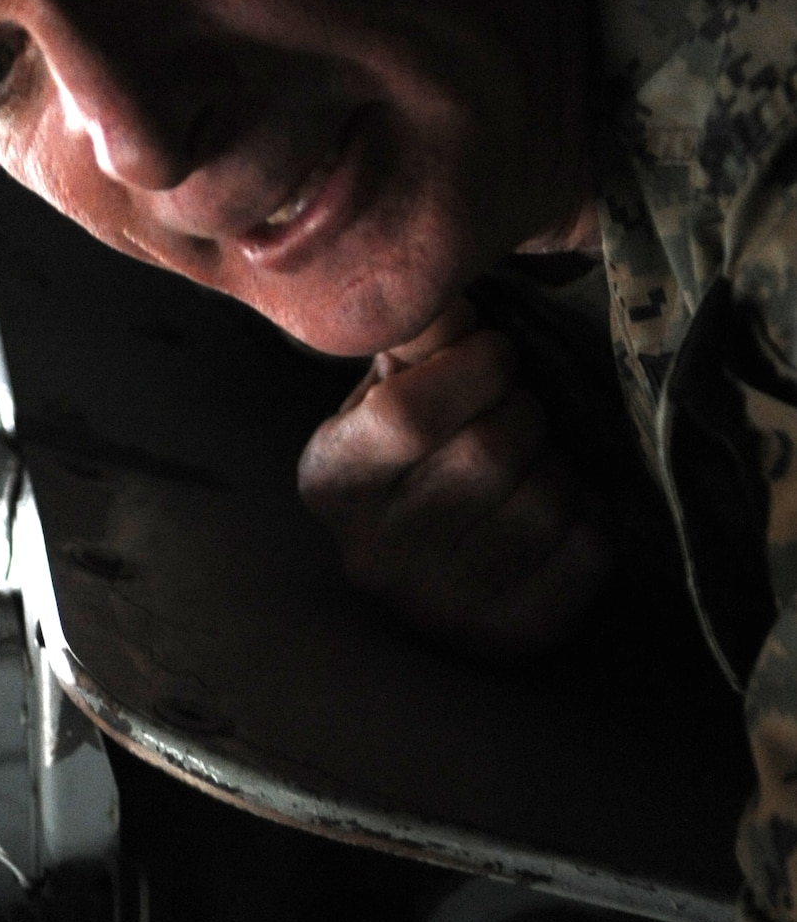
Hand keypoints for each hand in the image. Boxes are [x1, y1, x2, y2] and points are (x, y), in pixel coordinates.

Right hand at [297, 298, 612, 658]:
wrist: (436, 575)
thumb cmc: (414, 462)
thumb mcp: (390, 393)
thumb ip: (417, 340)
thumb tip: (437, 283)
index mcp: (331, 481)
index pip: (407, 414)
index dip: (474, 367)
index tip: (493, 356)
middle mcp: (373, 555)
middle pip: (489, 452)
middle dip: (524, 414)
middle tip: (518, 416)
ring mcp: (442, 608)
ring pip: (546, 499)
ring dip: (560, 467)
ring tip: (535, 468)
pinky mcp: (510, 637)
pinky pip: (587, 549)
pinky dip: (590, 518)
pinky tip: (559, 516)